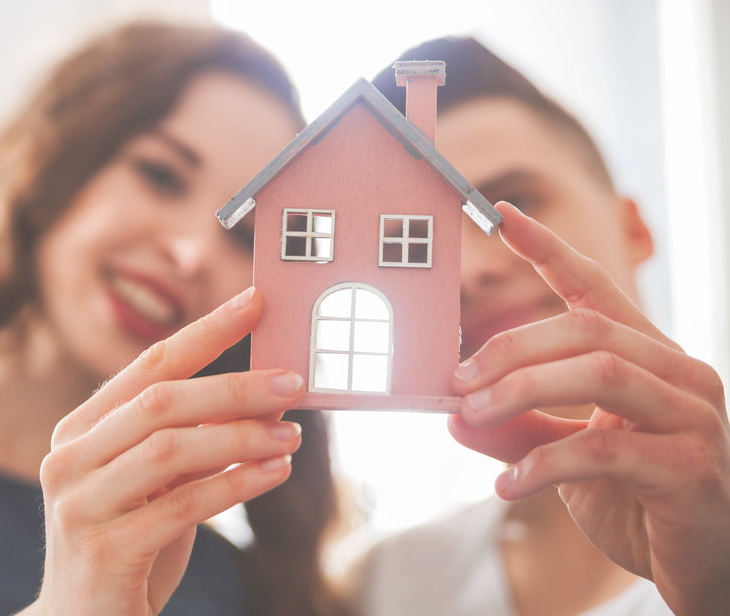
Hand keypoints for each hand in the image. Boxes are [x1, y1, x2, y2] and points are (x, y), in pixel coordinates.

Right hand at [30, 286, 303, 615]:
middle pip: (160, 402)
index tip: (255, 302)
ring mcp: (80, 504)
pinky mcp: (104, 550)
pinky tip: (274, 472)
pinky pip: (181, 506)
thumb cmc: (130, 545)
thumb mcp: (163, 484)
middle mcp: (70, 458)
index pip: (147, 365)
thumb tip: (270, 395)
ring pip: (170, 449)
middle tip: (293, 381)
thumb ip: (201, 438)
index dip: (205, 331)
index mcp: (80, 430)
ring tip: (292, 435)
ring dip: (240, 437)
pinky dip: (235, 485)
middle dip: (233, 387)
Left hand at [449, 202, 729, 615]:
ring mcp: (694, 417)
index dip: (550, 249)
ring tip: (474, 415)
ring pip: (599, 372)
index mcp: (650, 359)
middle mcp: (680, 373)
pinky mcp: (692, 469)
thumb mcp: (568, 459)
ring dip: (522, 390)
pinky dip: (544, 462)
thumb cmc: (639, 503)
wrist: (704, 569)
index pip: (598, 289)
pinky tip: (508, 485)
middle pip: (588, 329)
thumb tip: (454, 414)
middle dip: (512, 349)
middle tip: (458, 379)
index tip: (501, 215)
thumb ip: (518, 431)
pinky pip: (604, 449)